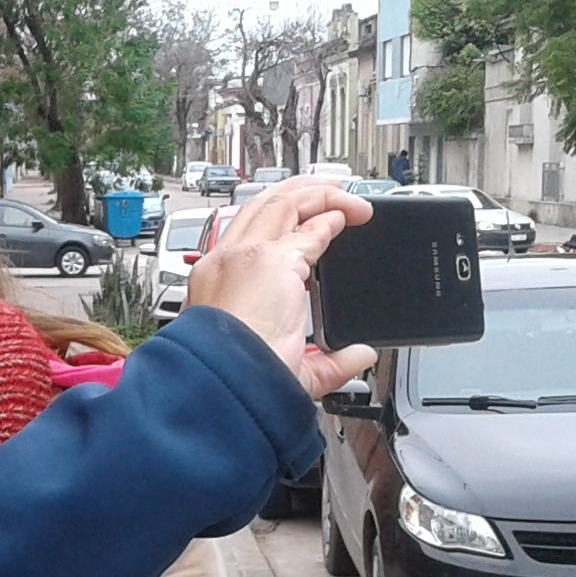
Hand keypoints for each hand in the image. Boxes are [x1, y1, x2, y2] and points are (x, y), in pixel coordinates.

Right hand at [186, 178, 378, 398]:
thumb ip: (327, 360)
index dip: (282, 225)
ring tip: (345, 196)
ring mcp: (246, 257)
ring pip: (281, 203)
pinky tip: (350, 215)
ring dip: (317, 194)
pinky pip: (308, 224)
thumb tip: (359, 355)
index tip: (309, 226)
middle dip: (297, 194)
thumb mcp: (289, 364)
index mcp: (216, 285)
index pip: (248, 238)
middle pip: (261, 208)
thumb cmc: (241, 378)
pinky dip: (332, 213)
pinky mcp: (272, 259)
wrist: (226, 385)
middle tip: (325, 192)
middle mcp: (225, 263)